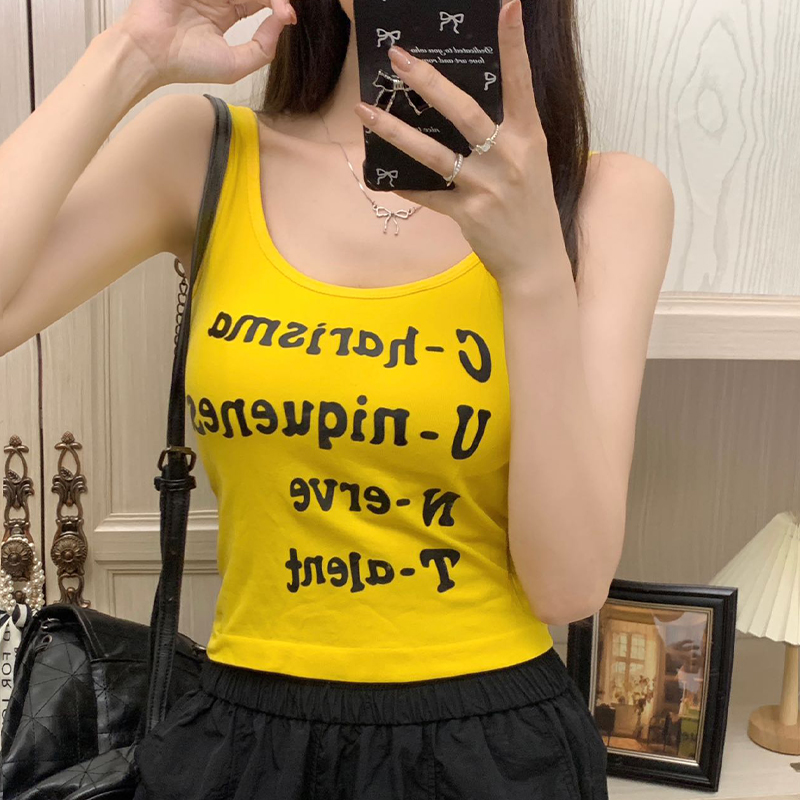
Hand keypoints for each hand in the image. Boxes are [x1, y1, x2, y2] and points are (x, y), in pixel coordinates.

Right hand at [115, 0, 295, 88]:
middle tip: (282, 5)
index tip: (289, 15)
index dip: (278, 4)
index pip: (261, 0)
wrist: (150, 53)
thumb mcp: (236, 65)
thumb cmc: (188, 64)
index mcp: (227, 12)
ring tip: (267, 1)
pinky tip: (229, 2)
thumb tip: (282, 21)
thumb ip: (263, 47)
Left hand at [353, 0, 563, 288]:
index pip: (520, 83)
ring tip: (365, 111)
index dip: (513, 45)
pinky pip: (428, 195)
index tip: (507, 7)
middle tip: (398, 57)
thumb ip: (505, 134)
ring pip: (434, 154)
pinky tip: (380, 175)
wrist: (537, 261)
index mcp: (528, 138)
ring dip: (396, 131)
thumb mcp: (530, 163)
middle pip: (464, 112)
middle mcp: (508, 158)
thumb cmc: (531, 208)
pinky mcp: (469, 214)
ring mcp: (487, 187)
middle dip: (428, 82)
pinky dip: (404, 185)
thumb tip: (463, 107)